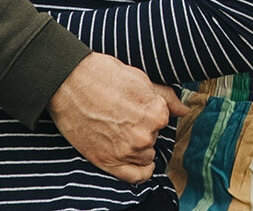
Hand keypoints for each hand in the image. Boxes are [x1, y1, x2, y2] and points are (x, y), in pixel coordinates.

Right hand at [49, 52, 191, 182]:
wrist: (68, 83)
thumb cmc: (103, 76)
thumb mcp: (141, 79)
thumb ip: (166, 97)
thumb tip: (184, 110)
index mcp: (156, 114)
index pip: (163, 120)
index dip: (150, 112)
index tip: (136, 107)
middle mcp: (144, 136)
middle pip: (153, 138)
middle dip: (143, 129)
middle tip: (123, 117)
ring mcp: (125, 151)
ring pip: (145, 155)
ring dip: (138, 147)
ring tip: (120, 131)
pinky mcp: (107, 162)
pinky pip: (135, 176)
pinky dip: (142, 172)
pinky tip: (140, 163)